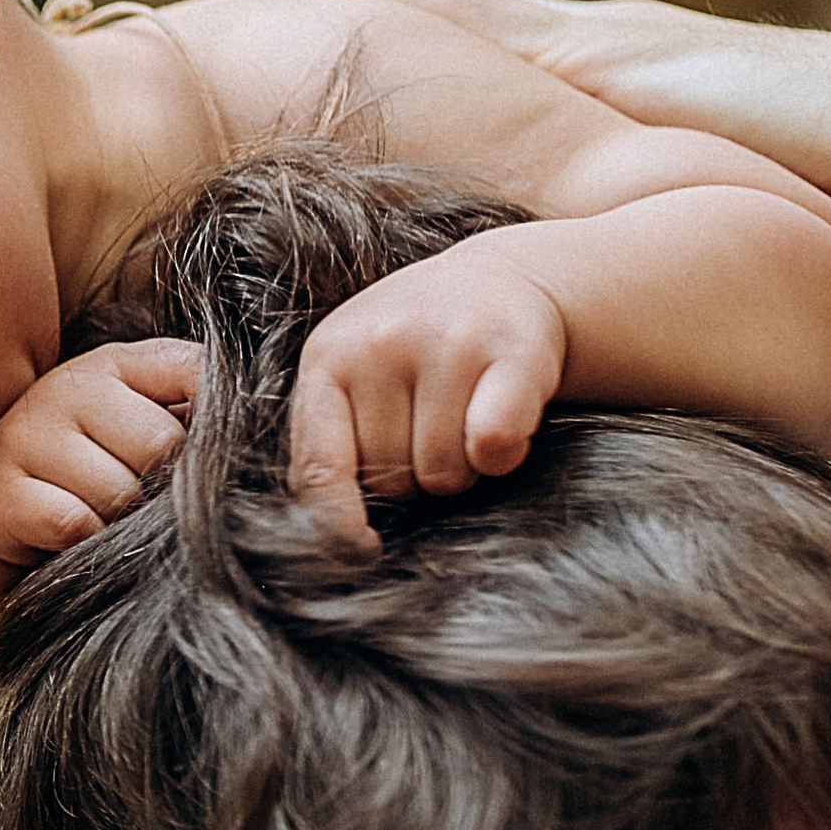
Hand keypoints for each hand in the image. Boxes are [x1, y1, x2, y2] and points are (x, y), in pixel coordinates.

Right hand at [0, 338, 197, 565]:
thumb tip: (256, 429)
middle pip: (160, 444)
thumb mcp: (134, 427)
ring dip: (118, 521)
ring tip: (100, 516)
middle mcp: (68, 387)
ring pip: (118, 492)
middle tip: (138, 497)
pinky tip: (70, 536)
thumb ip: (186, 410)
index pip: (195, 371)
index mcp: (115, 364)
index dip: (217, 419)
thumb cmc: (85, 470)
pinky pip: (73, 523)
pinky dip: (82, 541)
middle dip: (159, 485)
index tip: (208, 455)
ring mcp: (27, 436)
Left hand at [264, 0, 830, 304]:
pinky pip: (491, 24)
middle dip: (363, 24)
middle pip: (453, 36)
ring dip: (369, 1)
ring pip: (457, 13)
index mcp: (608, 114)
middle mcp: (596, 68)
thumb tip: (565, 353)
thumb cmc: (824, 228)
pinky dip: (415, 6)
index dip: (405, 77)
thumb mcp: (687, 256)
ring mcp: (606, 51)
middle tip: (261, 8)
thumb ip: (623, 275)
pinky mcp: (620, 56)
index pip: (485, 86)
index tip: (322, 79)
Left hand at [288, 236, 568, 547]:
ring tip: (467, 418)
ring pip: (443, 472)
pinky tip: (503, 423)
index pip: (318, 470)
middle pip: (391, 480)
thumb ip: (328, 443)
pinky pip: (493, 445)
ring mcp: (446, 341)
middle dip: (416, 476)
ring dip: (461, 468)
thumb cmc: (416, 350)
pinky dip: (502, 456)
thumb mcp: (353, 377)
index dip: (337, 527)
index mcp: (327, 358)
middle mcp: (380, 342)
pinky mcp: (512, 349)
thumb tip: (331, 537)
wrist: (503, 279)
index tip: (362, 550)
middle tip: (434, 428)